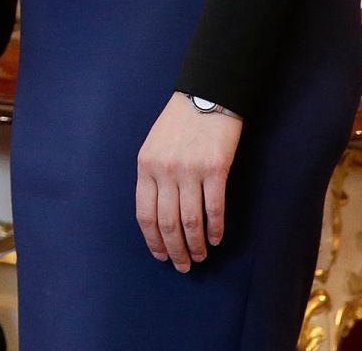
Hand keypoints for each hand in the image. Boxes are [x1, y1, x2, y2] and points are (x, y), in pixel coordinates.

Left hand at [135, 91, 241, 270]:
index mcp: (145, 165)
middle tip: (184, 266)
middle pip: (167, 223)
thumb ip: (153, 175)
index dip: (153, 240)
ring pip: (190, 221)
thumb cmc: (180, 122)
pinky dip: (215, 228)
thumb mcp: (154, 145)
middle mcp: (164, 170)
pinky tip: (216, 238)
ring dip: (196, 245)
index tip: (161, 256)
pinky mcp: (214, 169)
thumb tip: (158, 212)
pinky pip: (213, 209)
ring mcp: (189, 171)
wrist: (207, 95)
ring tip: (200, 256)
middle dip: (175, 250)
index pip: (144, 213)